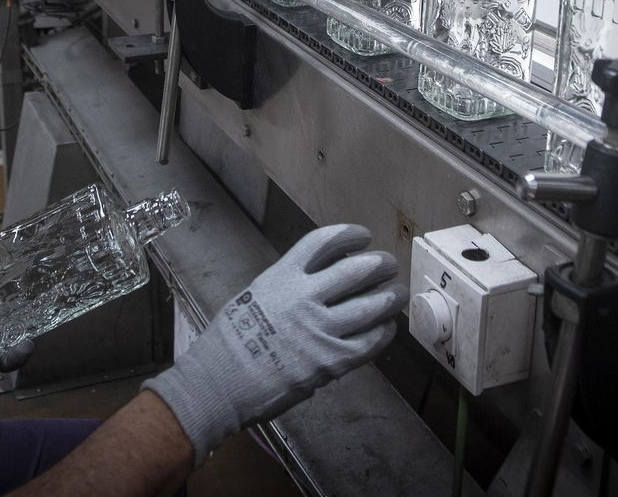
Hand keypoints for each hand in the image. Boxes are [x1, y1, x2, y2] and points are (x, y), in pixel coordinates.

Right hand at [141, 224, 405, 464]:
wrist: (219, 383)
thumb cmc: (229, 344)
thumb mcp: (253, 297)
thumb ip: (286, 286)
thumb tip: (317, 281)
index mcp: (281, 277)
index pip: (322, 242)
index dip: (348, 235)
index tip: (361, 236)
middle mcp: (303, 298)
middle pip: (355, 271)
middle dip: (378, 265)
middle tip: (388, 265)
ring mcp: (319, 329)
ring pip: (370, 305)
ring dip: (389, 297)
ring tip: (397, 294)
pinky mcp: (330, 361)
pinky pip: (368, 342)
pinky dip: (382, 332)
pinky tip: (386, 328)